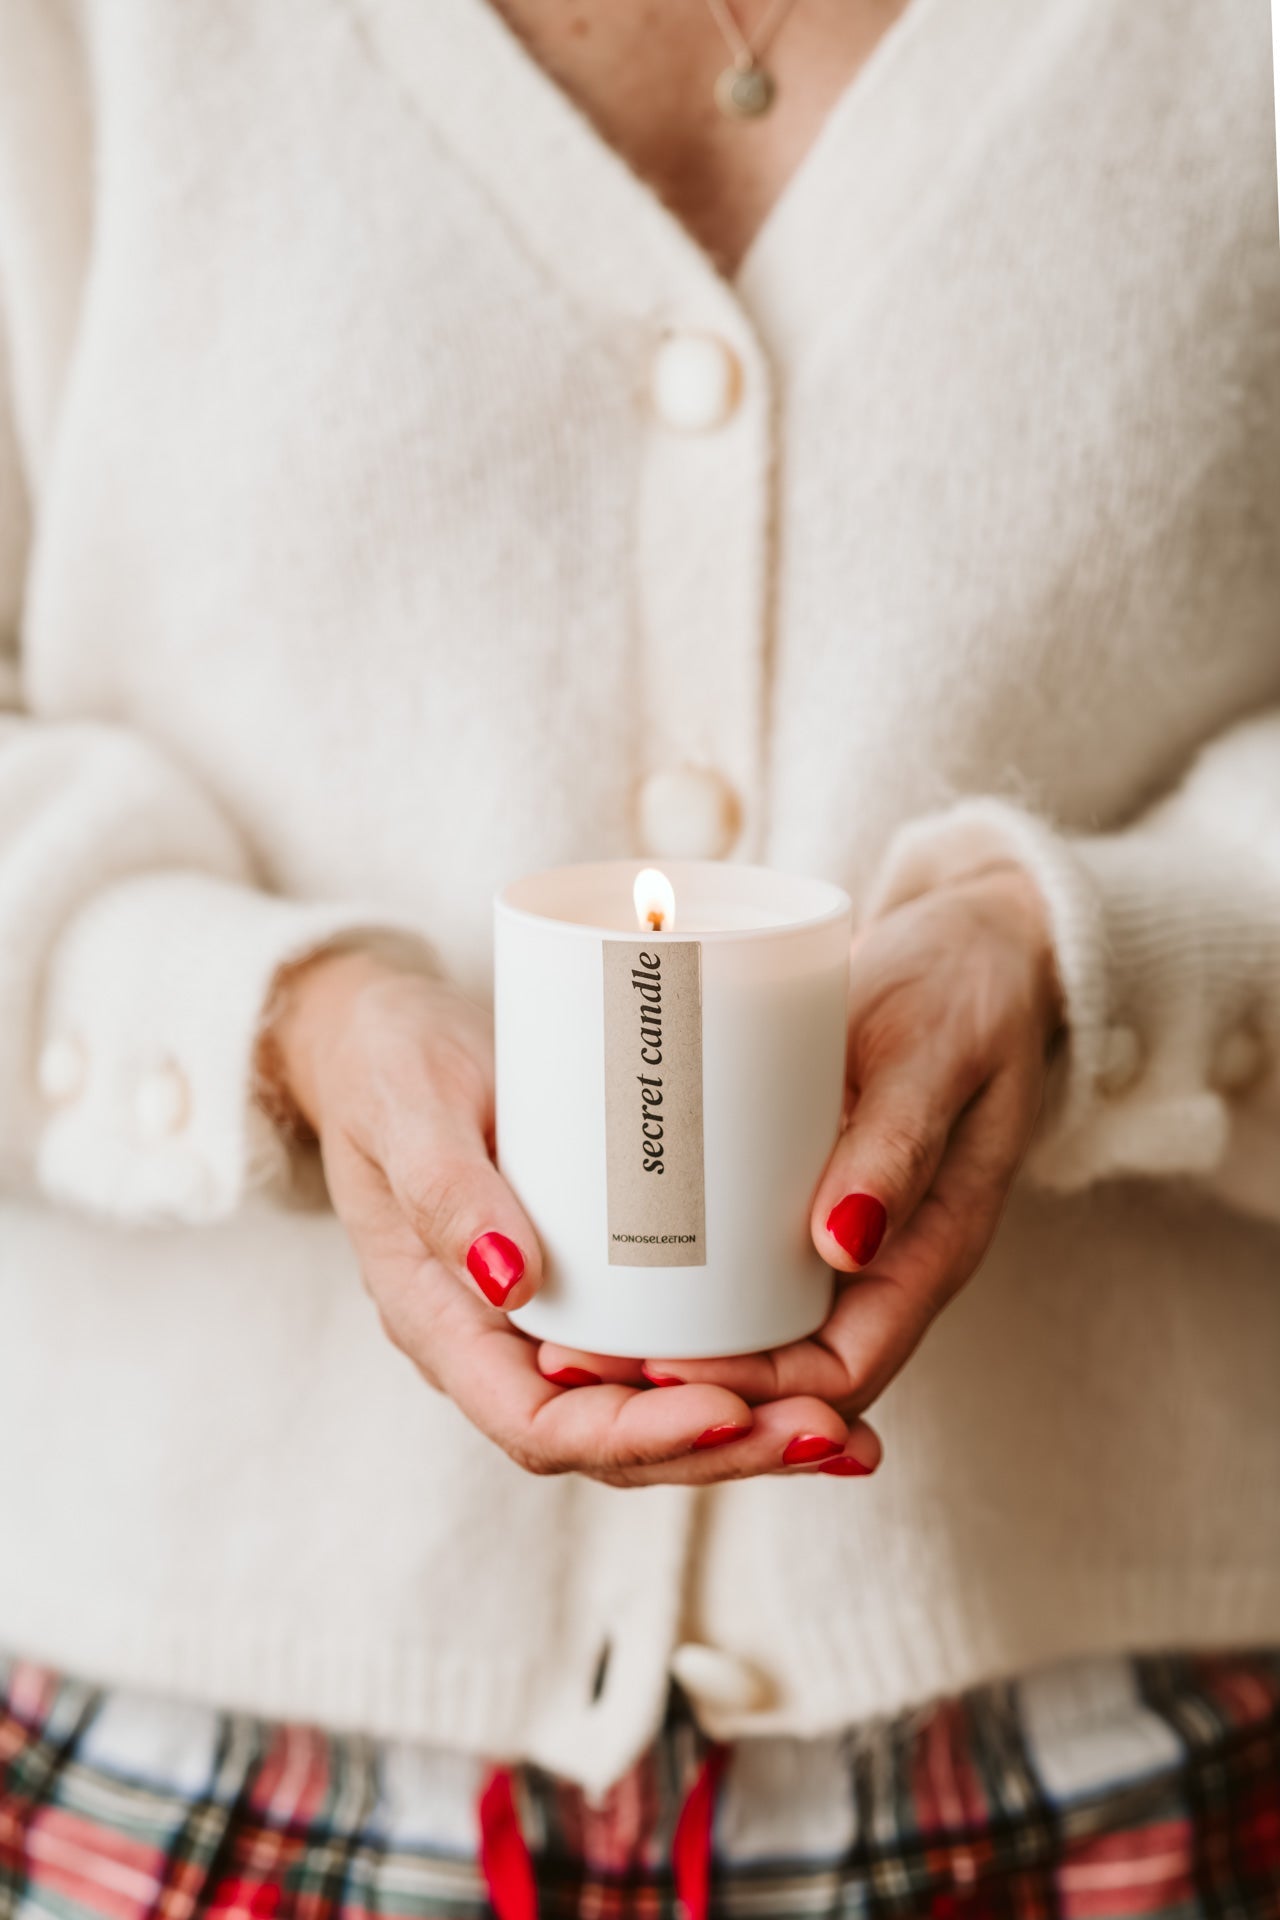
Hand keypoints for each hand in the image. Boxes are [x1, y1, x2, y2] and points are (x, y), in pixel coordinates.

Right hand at [264, 948, 881, 1486]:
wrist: (380, 1036)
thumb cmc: (387, 1064)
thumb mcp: (407, 1109)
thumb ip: (446, 1191)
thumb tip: (514, 1282)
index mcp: (442, 1326)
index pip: (541, 1424)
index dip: (638, 1433)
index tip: (730, 1410)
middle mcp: (498, 1347)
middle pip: (615, 1444)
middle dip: (724, 1452)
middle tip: (830, 1435)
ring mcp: (549, 1324)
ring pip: (651, 1414)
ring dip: (749, 1436)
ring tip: (846, 1434)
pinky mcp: (595, 1287)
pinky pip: (666, 1356)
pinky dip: (741, 1380)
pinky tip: (820, 1379)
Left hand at [541, 864, 1063, 1421]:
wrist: (976, 943)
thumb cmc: (968, 992)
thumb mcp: (940, 1052)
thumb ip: (900, 1139)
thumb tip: (843, 1246)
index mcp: (929, 1255)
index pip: (838, 1374)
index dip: (751, 1392)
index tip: (655, 1369)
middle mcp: (877, 1261)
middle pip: (778, 1369)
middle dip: (682, 1384)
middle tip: (571, 1360)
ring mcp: (833, 1228)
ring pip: (749, 1325)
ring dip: (665, 1344)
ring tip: (561, 1334)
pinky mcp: (793, 1184)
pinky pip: (734, 1258)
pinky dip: (672, 1278)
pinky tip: (594, 1265)